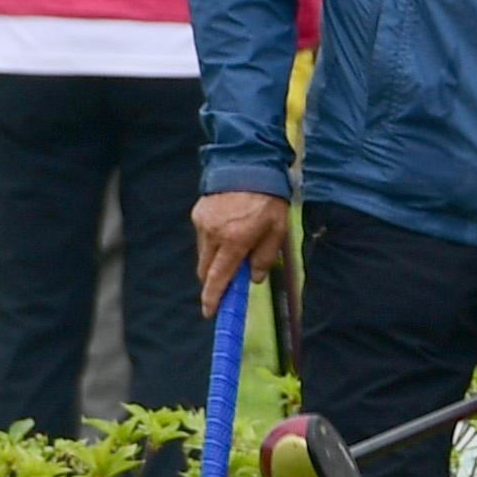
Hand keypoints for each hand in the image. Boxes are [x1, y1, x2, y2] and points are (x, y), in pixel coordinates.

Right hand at [192, 191, 288, 313]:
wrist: (249, 163)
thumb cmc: (269, 198)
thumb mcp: (278, 229)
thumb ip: (265, 257)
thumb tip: (255, 279)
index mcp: (235, 240)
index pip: (219, 277)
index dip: (213, 298)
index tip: (210, 313)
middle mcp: (214, 234)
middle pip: (206, 271)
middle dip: (215, 280)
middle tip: (230, 280)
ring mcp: (203, 223)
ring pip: (203, 255)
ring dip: (215, 260)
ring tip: (235, 245)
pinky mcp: (198, 213)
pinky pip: (203, 237)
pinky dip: (213, 242)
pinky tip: (229, 229)